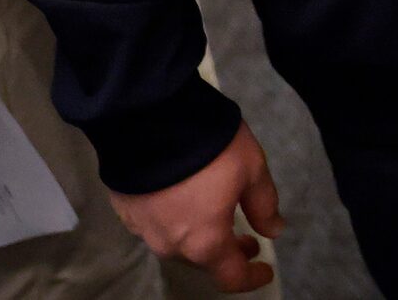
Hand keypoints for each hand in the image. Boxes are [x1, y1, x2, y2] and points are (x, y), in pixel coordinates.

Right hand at [109, 122, 282, 292]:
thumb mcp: (250, 169)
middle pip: (204, 259)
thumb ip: (263, 205)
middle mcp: (171, 245)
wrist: (147, 120)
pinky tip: (180, 198)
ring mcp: (143, 230)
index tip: (265, 269)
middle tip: (245, 235)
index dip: (252, 277)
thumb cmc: (209, 148)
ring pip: (178, 242)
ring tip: (212, 213)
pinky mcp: (125, 210)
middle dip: (228, 251)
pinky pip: (155, 223)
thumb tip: (273, 230)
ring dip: (199, 234)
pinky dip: (173, 218)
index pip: (232, 277)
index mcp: (205, 242)